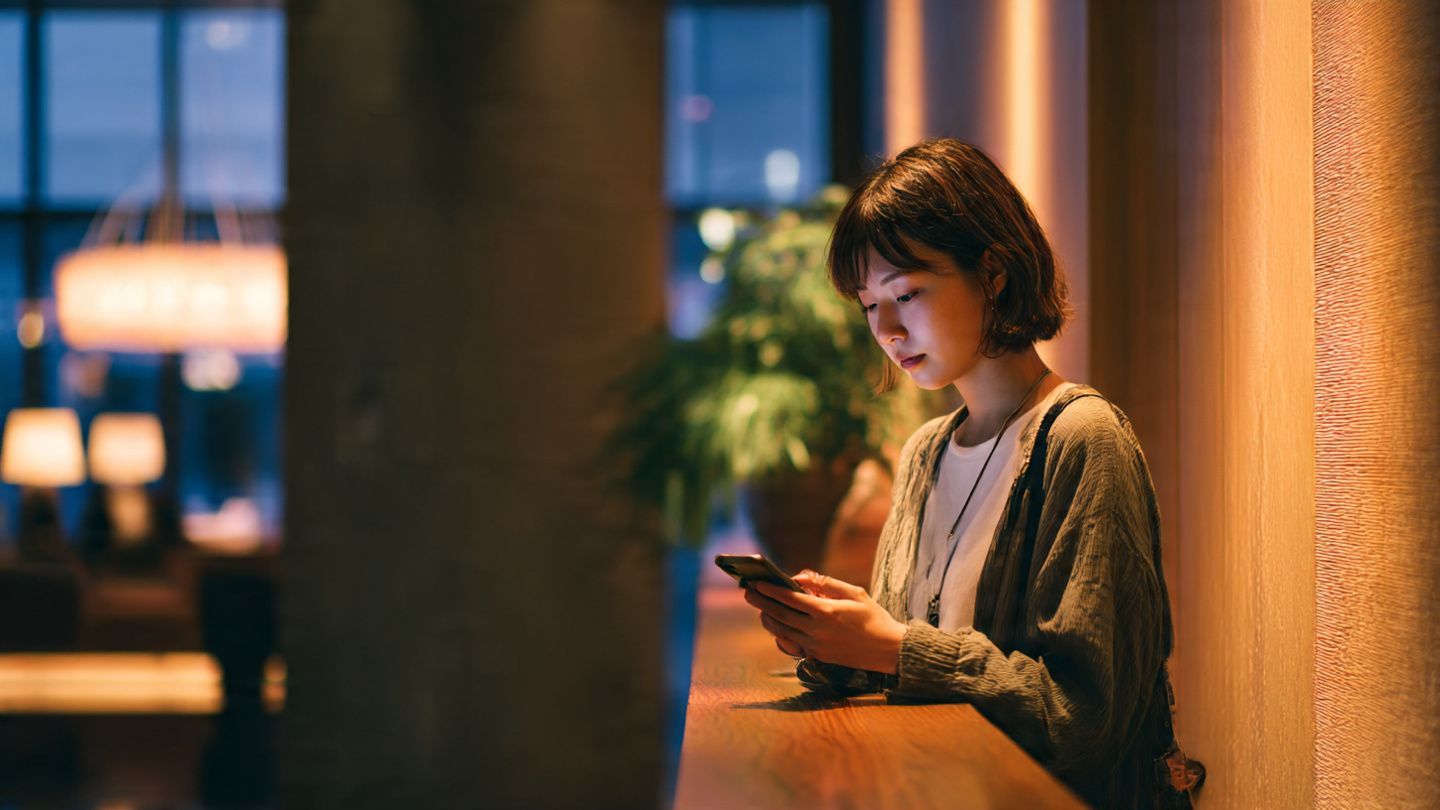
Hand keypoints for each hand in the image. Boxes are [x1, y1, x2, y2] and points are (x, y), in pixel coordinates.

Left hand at [742, 570, 906, 673]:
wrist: (889, 650)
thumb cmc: (873, 617)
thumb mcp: (853, 592)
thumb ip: (825, 583)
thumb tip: (799, 578)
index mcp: (827, 612)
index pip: (790, 599)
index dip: (770, 590)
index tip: (756, 582)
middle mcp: (818, 631)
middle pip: (780, 615)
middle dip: (761, 602)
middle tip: (748, 591)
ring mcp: (816, 647)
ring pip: (782, 631)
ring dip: (768, 618)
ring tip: (759, 607)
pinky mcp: (818, 657)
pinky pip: (791, 644)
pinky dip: (780, 633)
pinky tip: (776, 625)